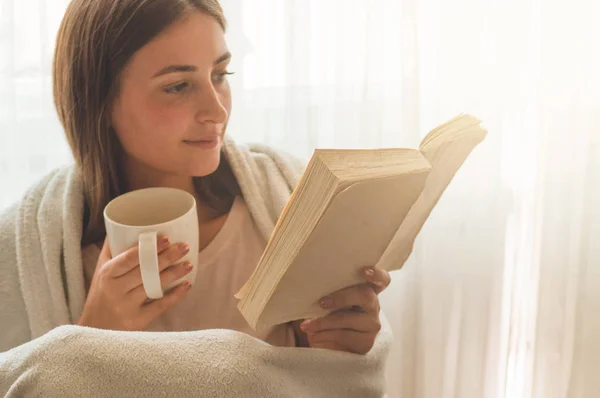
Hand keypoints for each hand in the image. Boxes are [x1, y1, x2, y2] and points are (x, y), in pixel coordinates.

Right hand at [77, 236, 192, 330]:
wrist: (93, 331)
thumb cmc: (100, 295)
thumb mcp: (100, 271)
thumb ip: (112, 250)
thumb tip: (120, 224)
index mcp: (107, 274)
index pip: (129, 258)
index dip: (148, 248)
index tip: (165, 238)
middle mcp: (115, 290)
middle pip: (145, 271)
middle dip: (167, 257)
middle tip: (184, 247)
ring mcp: (126, 306)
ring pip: (154, 287)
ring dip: (174, 274)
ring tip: (189, 264)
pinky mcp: (137, 321)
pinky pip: (159, 306)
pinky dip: (175, 296)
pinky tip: (187, 285)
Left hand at [293, 267, 390, 354]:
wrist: (332, 341)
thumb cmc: (330, 311)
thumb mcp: (332, 298)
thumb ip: (330, 290)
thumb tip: (312, 288)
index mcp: (367, 289)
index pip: (382, 279)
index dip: (376, 274)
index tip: (365, 271)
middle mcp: (374, 305)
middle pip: (365, 295)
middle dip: (341, 298)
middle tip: (321, 303)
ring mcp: (372, 324)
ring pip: (349, 319)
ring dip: (324, 322)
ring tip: (307, 326)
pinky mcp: (366, 342)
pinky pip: (344, 337)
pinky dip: (325, 336)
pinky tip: (314, 337)